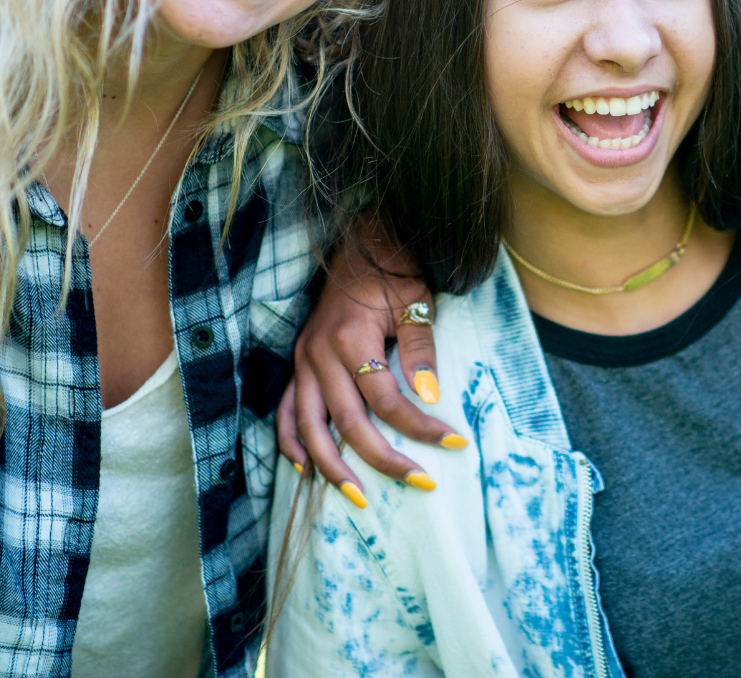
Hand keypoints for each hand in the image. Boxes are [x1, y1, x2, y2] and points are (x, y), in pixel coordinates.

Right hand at [277, 215, 463, 504]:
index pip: (388, 400)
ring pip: (309, 428)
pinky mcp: (297, 364)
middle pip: (350, 423)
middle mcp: (319, 356)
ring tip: (357, 497)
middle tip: (419, 483)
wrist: (360, 243)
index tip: (454, 443)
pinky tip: (306, 469)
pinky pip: (286, 411)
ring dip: (331, 467)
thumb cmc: (393, 271)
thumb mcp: (416, 301)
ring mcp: (303, 362)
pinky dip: (292, 442)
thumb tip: (429, 395)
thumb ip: (419, 348)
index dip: (421, 426)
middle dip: (385, 459)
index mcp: (350, 340)